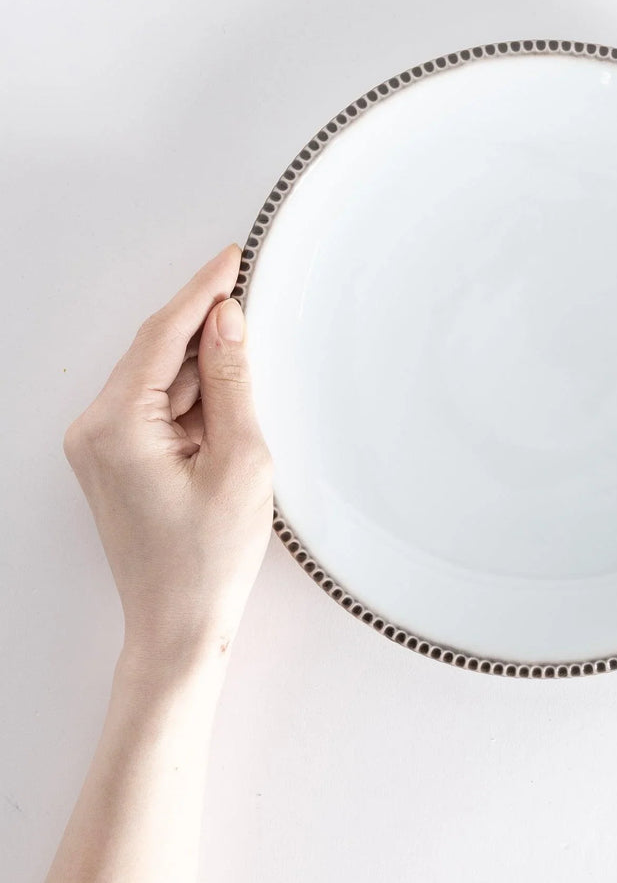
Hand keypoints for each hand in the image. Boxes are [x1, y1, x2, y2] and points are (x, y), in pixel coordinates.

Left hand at [63, 244, 272, 669]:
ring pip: (161, 382)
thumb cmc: (208, 558)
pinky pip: (156, 410)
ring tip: (242, 424)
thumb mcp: (240, 459)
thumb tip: (227, 322)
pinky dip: (194, 406)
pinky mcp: (114, 460)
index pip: (163, 334)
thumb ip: (233, 382)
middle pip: (158, 354)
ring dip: (206, 380)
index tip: (231, 257)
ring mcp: (98, 445)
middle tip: (256, 325)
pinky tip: (225, 429)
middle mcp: (93, 428)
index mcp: (116, 424)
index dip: (203, 290)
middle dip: (210, 338)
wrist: (178, 625)